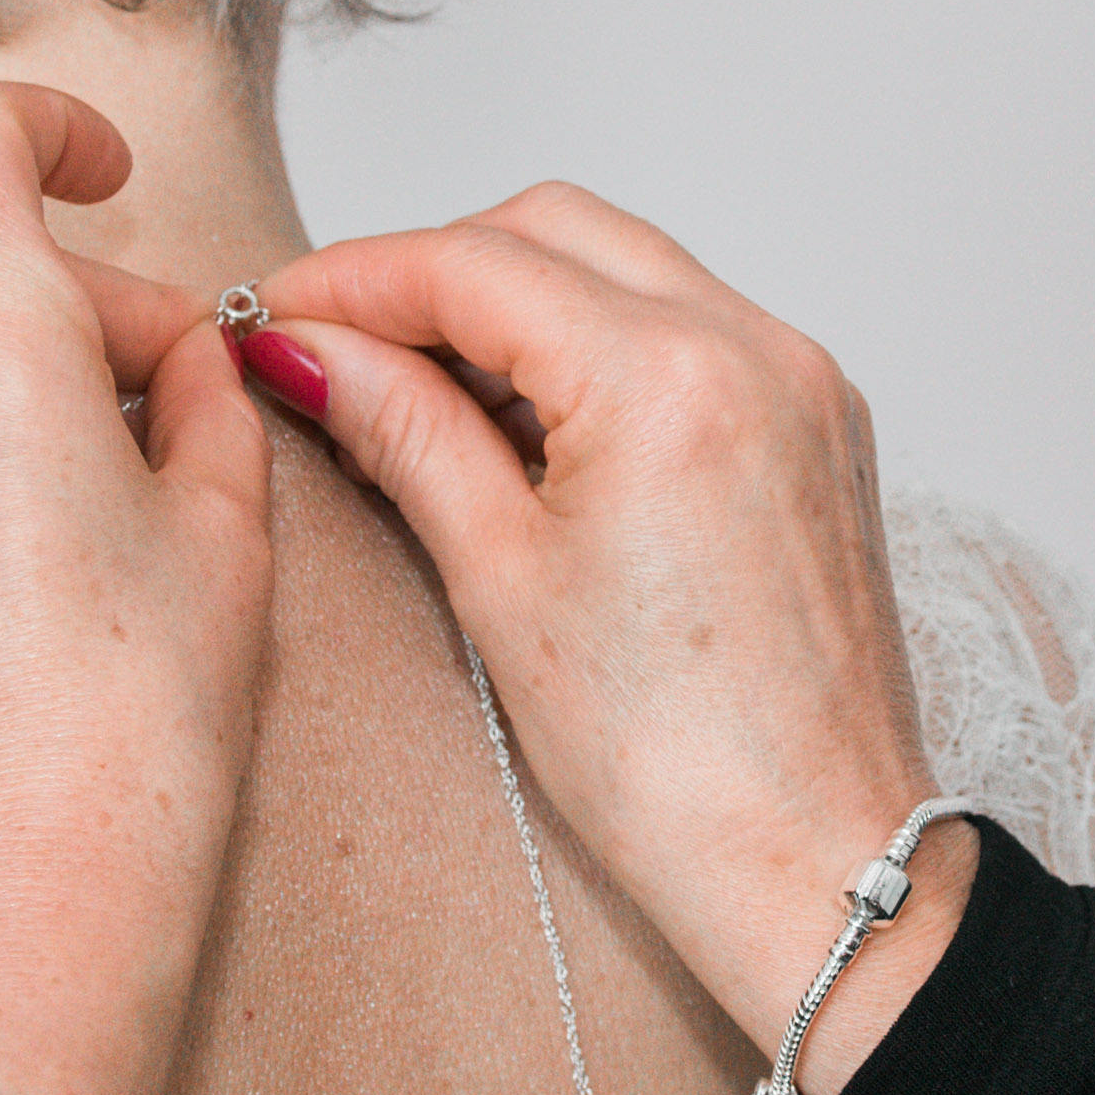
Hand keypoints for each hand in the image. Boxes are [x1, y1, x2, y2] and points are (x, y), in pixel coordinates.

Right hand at [249, 186, 973, 1094]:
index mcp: (670, 380)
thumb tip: (308, 348)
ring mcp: (801, 382)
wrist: (814, 861)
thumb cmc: (669, 764)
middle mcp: (754, 349)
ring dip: (516, 303)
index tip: (274, 313)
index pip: (474, 265)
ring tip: (419, 395)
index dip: (353, 280)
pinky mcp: (820, 425)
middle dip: (433, 272)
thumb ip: (402, 431)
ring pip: (626, 267)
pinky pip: (690, 328)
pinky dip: (597, 345)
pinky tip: (527, 425)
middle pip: (553, 232)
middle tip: (335, 347)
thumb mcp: (499, 579)